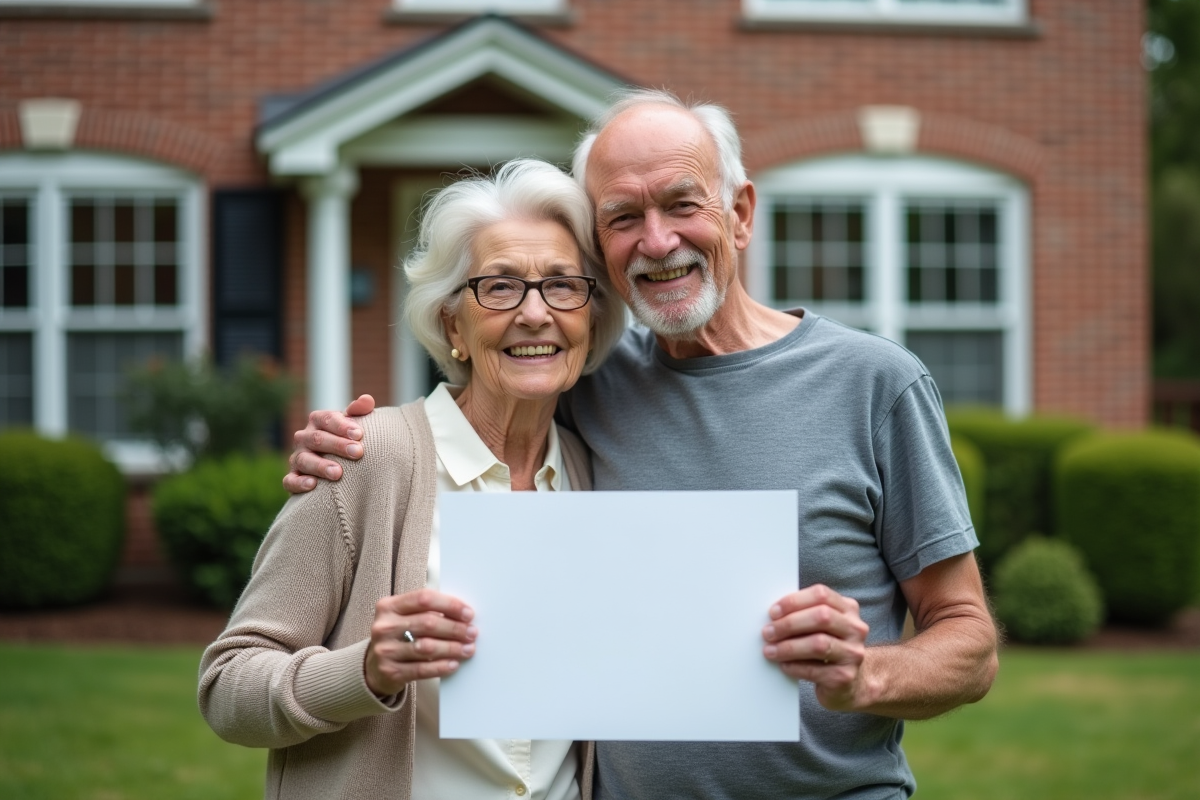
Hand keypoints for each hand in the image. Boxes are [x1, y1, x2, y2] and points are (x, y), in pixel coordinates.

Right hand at [283, 394, 375, 492]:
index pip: (326, 419)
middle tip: (358, 452)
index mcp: (317, 421)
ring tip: (338, 473)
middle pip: (317, 439)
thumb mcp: (352, 424)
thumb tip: (367, 400)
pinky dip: (299, 483)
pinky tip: (313, 485)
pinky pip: (290, 480)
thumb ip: (359, 412)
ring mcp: (297, 458)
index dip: (342, 425)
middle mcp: (304, 438)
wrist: (336, 465)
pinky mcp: (292, 478)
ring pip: (304, 460)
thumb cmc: (346, 439)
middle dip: (337, 445)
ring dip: (320, 466)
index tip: (359, 434)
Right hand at [364, 589, 477, 696]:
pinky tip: (453, 664)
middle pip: (428, 623)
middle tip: (472, 633)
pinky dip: (441, 666)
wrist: (373, 667)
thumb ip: (426, 611)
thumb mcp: (403, 617)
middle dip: (455, 628)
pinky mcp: (391, 671)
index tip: (468, 613)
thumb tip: (463, 614)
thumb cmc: (397, 636)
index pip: (424, 598)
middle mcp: (384, 626)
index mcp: (388, 606)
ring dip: (452, 648)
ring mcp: (386, 650)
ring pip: (426, 647)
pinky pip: (422, 669)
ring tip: (468, 649)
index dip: (450, 604)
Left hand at [762, 584, 870, 710]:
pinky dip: (794, 667)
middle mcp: (855, 629)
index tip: (773, 612)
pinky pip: (815, 670)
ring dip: (788, 647)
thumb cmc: (827, 649)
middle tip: (768, 632)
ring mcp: (853, 653)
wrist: (849, 684)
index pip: (821, 595)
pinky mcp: (845, 676)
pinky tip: (783, 665)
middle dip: (789, 624)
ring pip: (819, 644)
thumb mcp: (822, 627)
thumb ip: (804, 615)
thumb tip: (773, 615)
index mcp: (848, 609)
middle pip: (821, 617)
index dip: (794, 601)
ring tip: (770, 650)